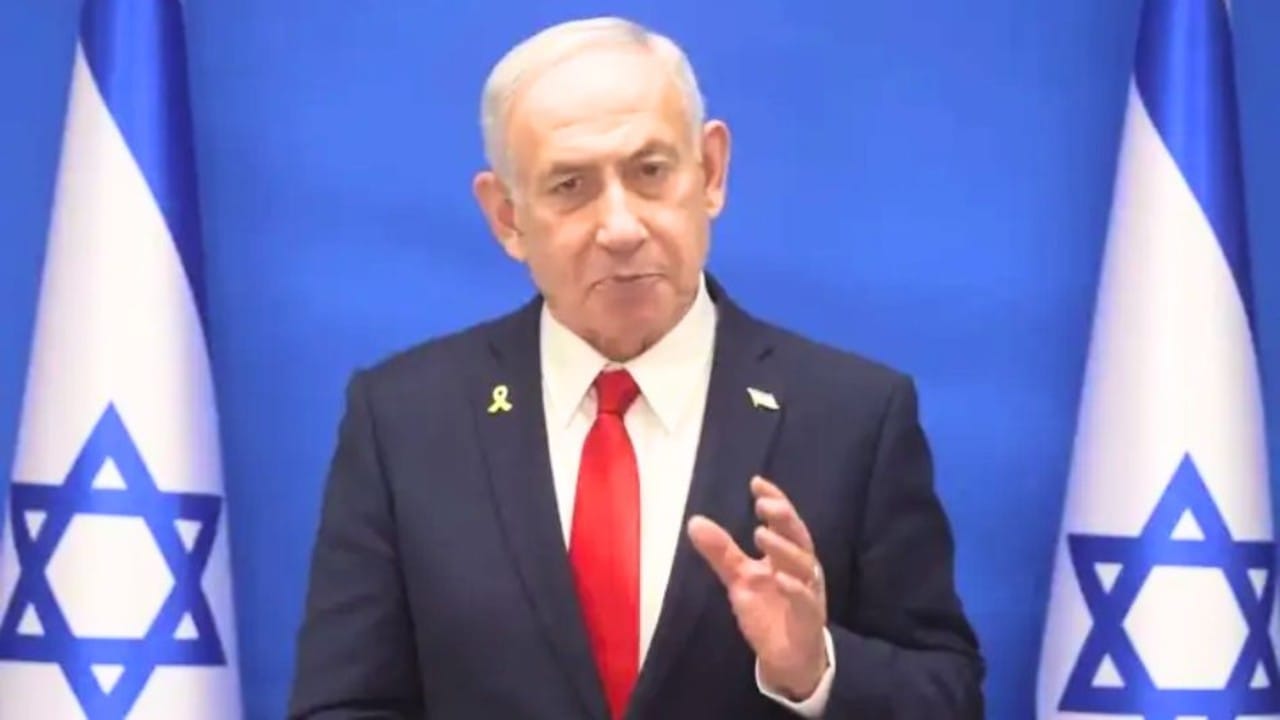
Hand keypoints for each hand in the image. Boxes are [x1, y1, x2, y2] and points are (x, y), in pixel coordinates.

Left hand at [687, 475, 827, 699]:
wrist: (789, 656)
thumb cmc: (769, 610)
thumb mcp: (740, 578)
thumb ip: (721, 551)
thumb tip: (694, 521)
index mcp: (787, 555)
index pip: (784, 522)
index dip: (775, 501)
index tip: (757, 483)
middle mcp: (801, 569)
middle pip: (798, 537)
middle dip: (784, 518)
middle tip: (764, 504)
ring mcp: (808, 592)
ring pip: (803, 566)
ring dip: (784, 548)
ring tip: (762, 533)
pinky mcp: (808, 619)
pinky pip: (805, 601)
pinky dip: (795, 589)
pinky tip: (780, 578)